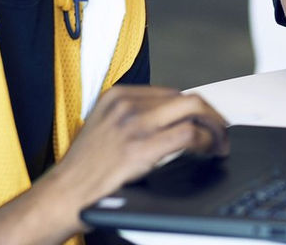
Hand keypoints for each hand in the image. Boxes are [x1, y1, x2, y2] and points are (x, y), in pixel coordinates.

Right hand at [43, 86, 228, 229]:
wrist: (64, 194)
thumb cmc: (85, 169)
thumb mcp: (104, 127)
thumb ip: (134, 117)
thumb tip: (173, 119)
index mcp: (117, 96)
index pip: (172, 92)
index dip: (195, 108)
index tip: (206, 120)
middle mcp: (126, 104)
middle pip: (186, 97)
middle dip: (211, 113)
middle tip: (221, 130)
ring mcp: (133, 124)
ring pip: (192, 109)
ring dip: (214, 127)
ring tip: (219, 142)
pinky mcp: (140, 147)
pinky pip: (187, 134)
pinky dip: (205, 141)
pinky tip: (207, 151)